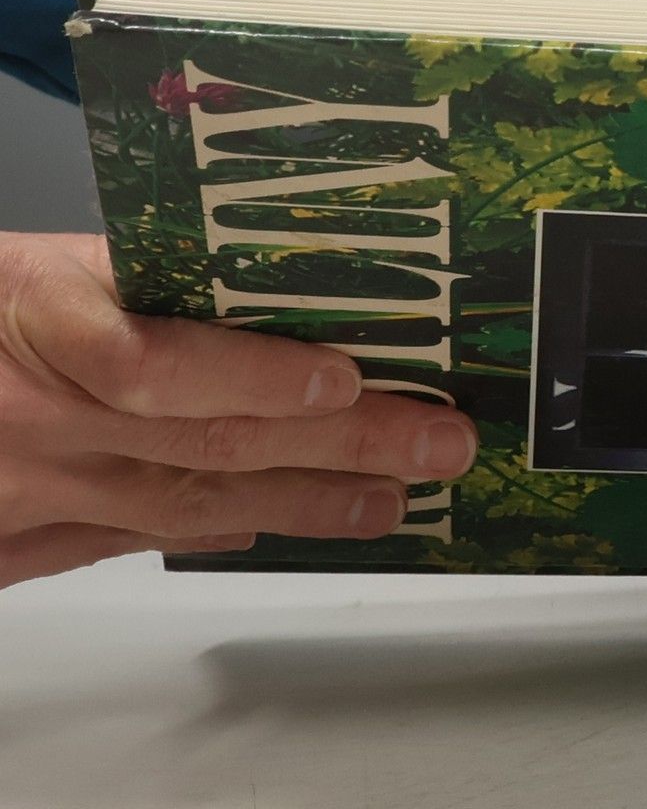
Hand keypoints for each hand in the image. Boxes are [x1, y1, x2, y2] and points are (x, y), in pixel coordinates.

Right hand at [0, 233, 475, 588]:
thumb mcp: (20, 266)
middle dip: (342, 446)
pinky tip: (272, 524)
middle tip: (441, 445)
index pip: (151, 362)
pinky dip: (208, 528)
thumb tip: (272, 295)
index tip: (343, 376)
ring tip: (394, 498)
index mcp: (36, 318)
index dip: (251, 375)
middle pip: (205, 439)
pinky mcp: (7, 542)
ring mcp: (22, 490)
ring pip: (185, 500)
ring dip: (304, 503)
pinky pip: (122, 537)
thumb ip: (132, 287)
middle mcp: (33, 416)